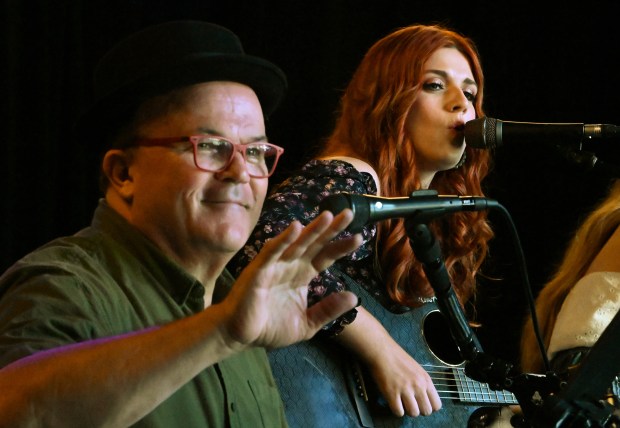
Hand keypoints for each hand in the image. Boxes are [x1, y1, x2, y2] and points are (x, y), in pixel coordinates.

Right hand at [219, 209, 362, 349]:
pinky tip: (296, 228)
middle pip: (314, 244)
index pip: (324, 257)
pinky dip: (283, 240)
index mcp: (301, 275)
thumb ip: (328, 310)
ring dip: (311, 230)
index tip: (358, 238)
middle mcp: (290, 266)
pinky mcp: (258, 271)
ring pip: (296, 243)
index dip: (340, 247)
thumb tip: (353, 296)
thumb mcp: (307, 323)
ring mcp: (274, 266)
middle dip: (331, 229)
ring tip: (328, 216)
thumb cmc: (270, 328)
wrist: (240, 336)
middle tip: (349, 214)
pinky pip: (272, 252)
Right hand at [368, 338, 441, 416]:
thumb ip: (422, 383)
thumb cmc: (398, 358)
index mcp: (426, 379)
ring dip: (407, 411)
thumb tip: (423, 399)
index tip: (421, 403)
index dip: (429, 406)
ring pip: (413, 413)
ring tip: (401, 402)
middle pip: (426, 411)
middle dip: (418, 410)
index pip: (436, 405)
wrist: (382, 351)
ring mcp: (405, 390)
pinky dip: (396, 410)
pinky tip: (393, 402)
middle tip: (410, 403)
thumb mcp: (417, 369)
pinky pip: (398, 412)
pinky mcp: (392, 393)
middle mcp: (418, 385)